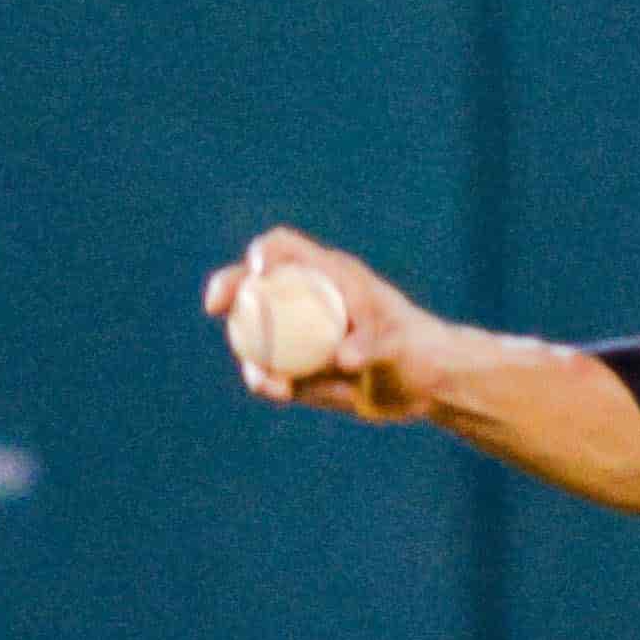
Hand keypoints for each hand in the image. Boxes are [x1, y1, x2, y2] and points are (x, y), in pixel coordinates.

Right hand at [207, 227, 442, 422]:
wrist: (422, 384)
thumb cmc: (415, 348)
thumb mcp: (398, 342)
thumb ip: (372, 344)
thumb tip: (342, 359)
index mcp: (326, 276)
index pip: (285, 248)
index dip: (264, 252)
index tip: (257, 271)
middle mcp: (304, 299)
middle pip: (254, 284)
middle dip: (227, 287)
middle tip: (217, 305)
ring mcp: (296, 333)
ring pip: (254, 333)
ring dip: (248, 351)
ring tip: (263, 377)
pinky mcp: (295, 367)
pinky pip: (271, 371)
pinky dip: (268, 380)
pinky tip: (279, 391)